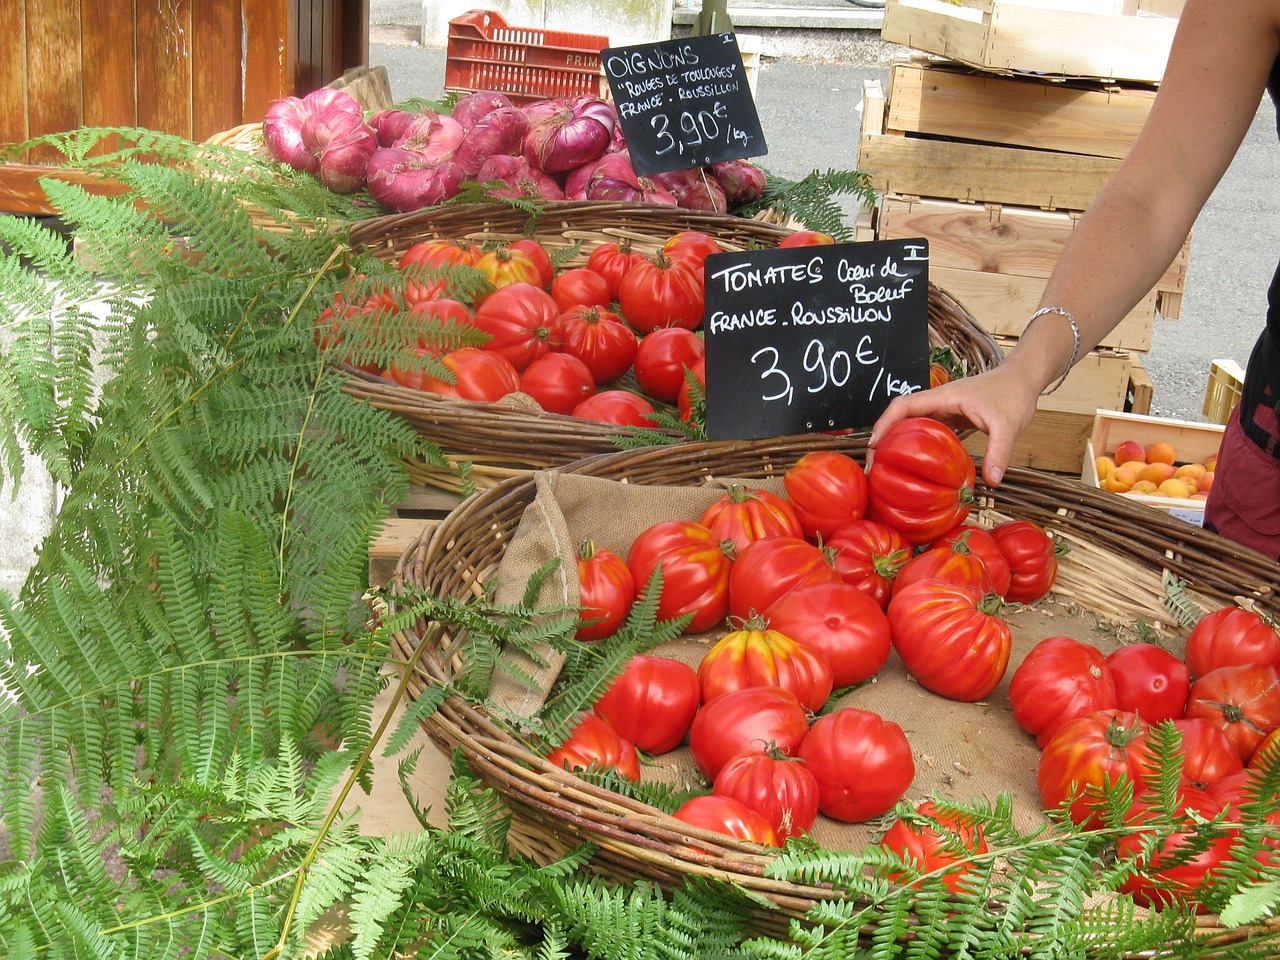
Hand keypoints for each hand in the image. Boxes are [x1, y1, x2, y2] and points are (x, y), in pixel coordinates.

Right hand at [868, 367, 1041, 486]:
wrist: (1024, 380)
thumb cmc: (1014, 395)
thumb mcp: (1008, 425)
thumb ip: (999, 452)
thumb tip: (991, 482)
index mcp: (943, 397)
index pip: (903, 405)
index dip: (885, 423)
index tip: (874, 445)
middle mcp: (938, 401)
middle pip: (900, 416)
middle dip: (884, 438)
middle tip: (876, 467)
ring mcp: (944, 409)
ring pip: (911, 424)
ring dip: (897, 442)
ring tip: (888, 468)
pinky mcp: (951, 418)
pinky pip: (926, 432)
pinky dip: (915, 446)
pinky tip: (914, 464)